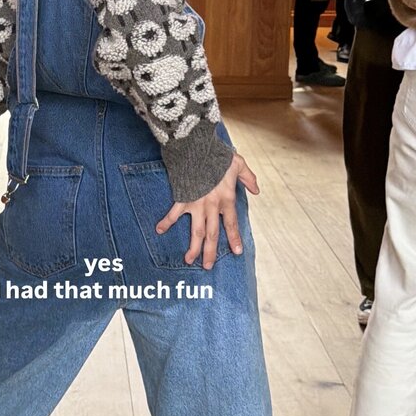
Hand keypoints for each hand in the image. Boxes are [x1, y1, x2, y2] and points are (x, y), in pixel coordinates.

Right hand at [155, 154, 259, 269]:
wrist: (198, 148)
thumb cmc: (218, 155)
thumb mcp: (238, 164)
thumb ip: (248, 178)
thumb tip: (256, 191)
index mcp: (226, 200)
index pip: (231, 223)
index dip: (234, 238)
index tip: (236, 252)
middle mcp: (211, 206)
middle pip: (212, 234)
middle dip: (210, 252)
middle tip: (208, 267)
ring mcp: (196, 205)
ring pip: (196, 231)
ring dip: (193, 247)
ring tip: (189, 260)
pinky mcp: (182, 199)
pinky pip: (173, 213)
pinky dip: (166, 222)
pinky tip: (159, 231)